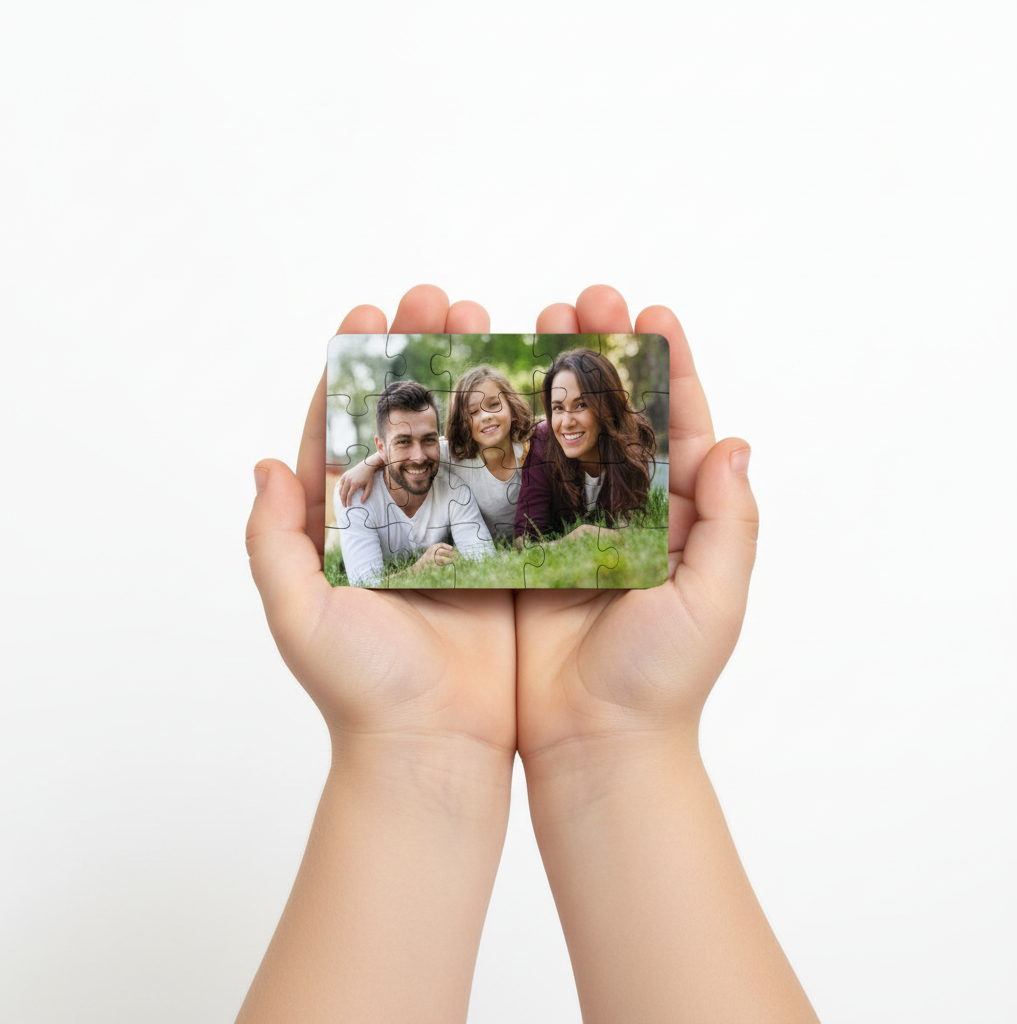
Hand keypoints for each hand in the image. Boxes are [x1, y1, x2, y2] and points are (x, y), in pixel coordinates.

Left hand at [248, 285, 514, 757]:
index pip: (341, 429)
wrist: (434, 748)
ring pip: (463, 440)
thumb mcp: (299, 614)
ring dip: (474, 380)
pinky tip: (535, 392)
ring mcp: (452, 533)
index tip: (370, 312)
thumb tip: (265, 464)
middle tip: (442, 299)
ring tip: (492, 325)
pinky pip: (509, 485)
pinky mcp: (502, 555)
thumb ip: (275, 541)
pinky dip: (519, 437)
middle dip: (422, 354)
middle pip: (408, 419)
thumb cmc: (361, 689)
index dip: (352, 369)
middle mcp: (396, 521)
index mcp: (342, 526)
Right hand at [336, 450, 381, 506]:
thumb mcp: (370, 486)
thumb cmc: (369, 477)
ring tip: (343, 500)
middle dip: (343, 500)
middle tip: (344, 505)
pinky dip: (340, 488)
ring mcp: (346, 477)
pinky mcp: (345, 474)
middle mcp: (349, 480)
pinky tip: (341, 492)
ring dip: (340, 495)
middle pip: (343, 493)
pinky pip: (340, 483)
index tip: (349, 506)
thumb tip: (361, 502)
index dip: (348, 501)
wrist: (367, 465)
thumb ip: (366, 495)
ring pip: (340, 488)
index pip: (349, 495)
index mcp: (355, 484)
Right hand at [515, 285, 756, 765]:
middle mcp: (623, 514)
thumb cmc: (662, 683)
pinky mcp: (519, 551)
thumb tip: (735, 442)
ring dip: (542, 381)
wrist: (594, 746)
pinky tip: (479, 394)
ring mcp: (567, 529)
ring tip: (523, 325)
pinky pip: (510, 483)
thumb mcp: (714, 601)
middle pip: (610, 416)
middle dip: (596, 355)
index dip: (666, 366)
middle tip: (576, 300)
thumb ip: (731, 523)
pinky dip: (497, 438)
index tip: (651, 311)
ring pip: (555, 438)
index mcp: (677, 517)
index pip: (676, 424)